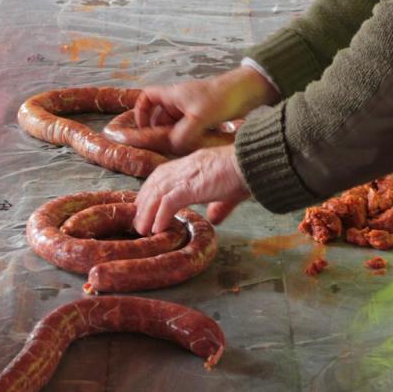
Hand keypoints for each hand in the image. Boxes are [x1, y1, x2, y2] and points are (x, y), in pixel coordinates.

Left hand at [133, 145, 249, 232]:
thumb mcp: (229, 191)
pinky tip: (157, 228)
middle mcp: (187, 166)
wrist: (254, 162)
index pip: (164, 173)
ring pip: (158, 193)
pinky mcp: (192, 186)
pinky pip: (169, 202)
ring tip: (142, 229)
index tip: (146, 203)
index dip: (153, 189)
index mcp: (194, 163)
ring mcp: (188, 175)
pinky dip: (161, 215)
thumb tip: (215, 218)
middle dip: (144, 201)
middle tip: (137, 219)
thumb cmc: (247, 172)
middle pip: (156, 182)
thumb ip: (219, 205)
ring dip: (147, 212)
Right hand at [134, 65, 278, 154]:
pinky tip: (194, 148)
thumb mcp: (198, 118)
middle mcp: (180, 101)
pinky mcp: (204, 117)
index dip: (140, 111)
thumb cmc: (221, 97)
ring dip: (176, 137)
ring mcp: (192, 110)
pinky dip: (189, 138)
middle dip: (160, 131)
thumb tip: (171, 147)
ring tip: (179, 150)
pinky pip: (189, 129)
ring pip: (175, 125)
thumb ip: (182, 134)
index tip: (142, 127)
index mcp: (173, 94)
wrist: (248, 92)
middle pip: (160, 117)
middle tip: (163, 147)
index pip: (147, 97)